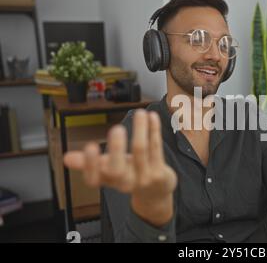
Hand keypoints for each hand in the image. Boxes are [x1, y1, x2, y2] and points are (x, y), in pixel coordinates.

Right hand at [63, 110, 176, 226]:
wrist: (156, 194)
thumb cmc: (129, 177)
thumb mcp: (108, 171)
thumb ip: (89, 163)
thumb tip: (67, 158)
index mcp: (109, 181)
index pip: (94, 179)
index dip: (90, 165)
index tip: (90, 146)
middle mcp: (125, 182)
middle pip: (118, 170)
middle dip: (116, 148)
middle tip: (117, 128)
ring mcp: (144, 178)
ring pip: (141, 152)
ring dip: (140, 130)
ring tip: (140, 113)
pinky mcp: (160, 173)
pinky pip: (157, 148)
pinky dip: (154, 131)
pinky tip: (152, 117)